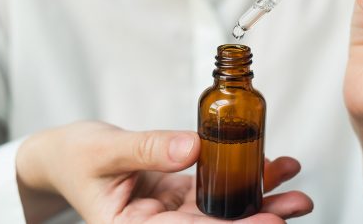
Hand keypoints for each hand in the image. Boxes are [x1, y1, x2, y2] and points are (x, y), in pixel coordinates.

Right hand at [16, 121, 312, 222]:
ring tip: (296, 189)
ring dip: (260, 198)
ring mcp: (171, 211)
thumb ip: (146, 149)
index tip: (269, 222)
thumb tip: (190, 147)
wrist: (65, 155)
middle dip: (258, 218)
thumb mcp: (104, 150)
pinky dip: (244, 176)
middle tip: (296, 205)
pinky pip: (216, 188)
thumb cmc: (74, 156)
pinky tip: (273, 167)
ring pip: (222, 210)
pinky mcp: (179, 194)